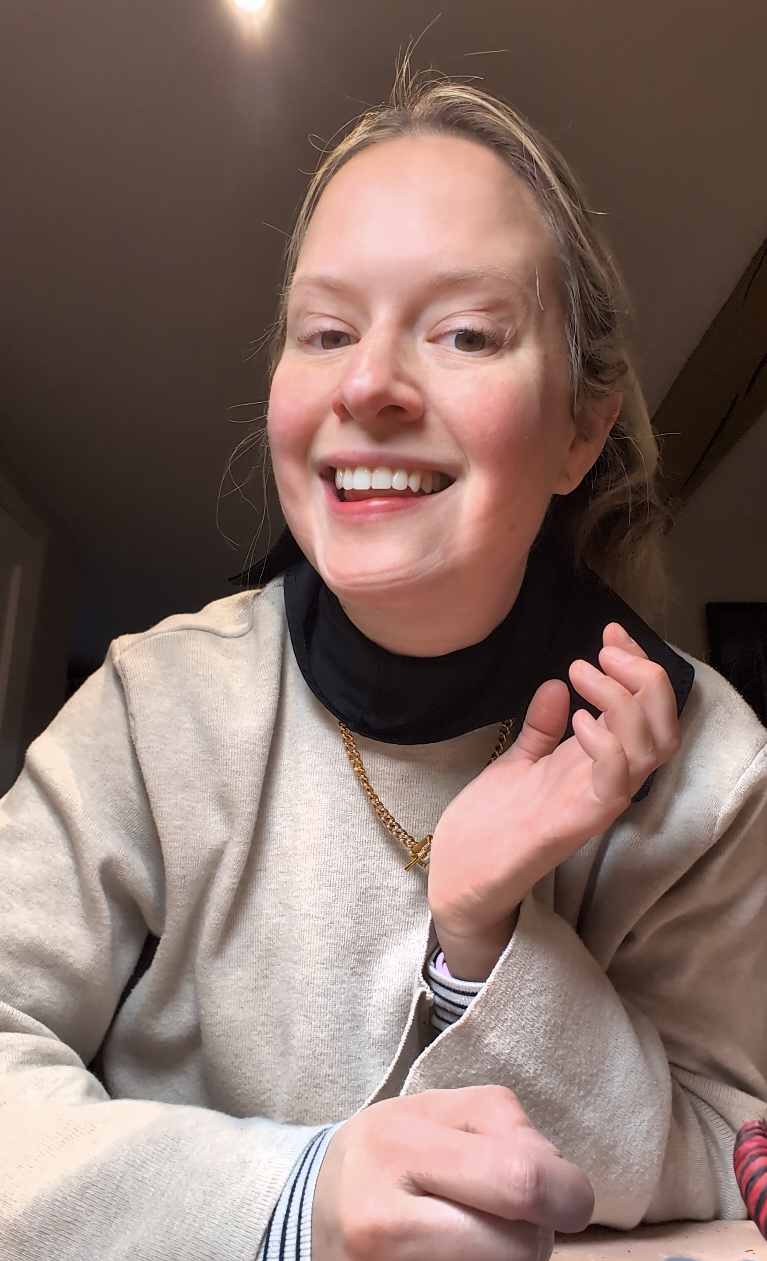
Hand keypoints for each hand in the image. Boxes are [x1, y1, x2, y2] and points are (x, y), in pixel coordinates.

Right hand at [312, 1086, 593, 1260]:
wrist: (314, 1206)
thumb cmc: (388, 1149)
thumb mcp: (434, 1109)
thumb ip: (502, 1121)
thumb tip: (556, 1172)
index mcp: (401, 1148)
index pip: (520, 1180)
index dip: (567, 1190)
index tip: (565, 1190)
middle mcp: (387, 1220)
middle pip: (521, 1246)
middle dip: (541, 1231)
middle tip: (524, 1217)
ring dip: (516, 1256)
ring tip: (488, 1233)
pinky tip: (467, 1253)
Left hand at [428, 623, 680, 978]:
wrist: (457, 875)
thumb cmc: (490, 823)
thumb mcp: (518, 761)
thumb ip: (542, 728)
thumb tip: (557, 684)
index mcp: (594, 764)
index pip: (644, 711)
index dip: (637, 667)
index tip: (609, 633)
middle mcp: (605, 782)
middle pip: (663, 727)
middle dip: (645, 678)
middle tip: (604, 649)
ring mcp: (593, 804)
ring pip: (649, 750)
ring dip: (623, 700)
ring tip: (582, 671)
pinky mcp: (573, 825)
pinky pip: (613, 783)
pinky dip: (605, 742)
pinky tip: (576, 716)